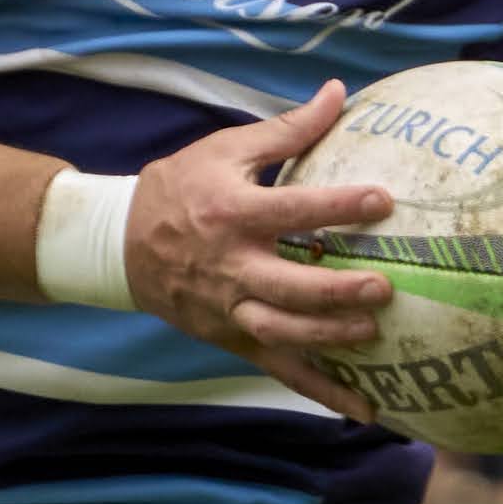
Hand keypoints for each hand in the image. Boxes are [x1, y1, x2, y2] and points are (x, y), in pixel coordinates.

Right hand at [130, 80, 395, 419]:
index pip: (294, 211)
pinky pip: (281, 369)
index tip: (383, 201)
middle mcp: (232, 267)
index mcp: (233, 214)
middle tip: (382, 286)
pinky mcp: (233, 338)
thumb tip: (340, 93)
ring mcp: (231, 309)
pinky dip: (323, 392)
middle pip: (289, 287)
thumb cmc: (179, 189)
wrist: (118, 246)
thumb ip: (287, 129)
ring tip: (372, 334)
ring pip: (283, 333)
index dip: (340, 207)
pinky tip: (366, 410)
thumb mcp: (225, 150)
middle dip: (336, 291)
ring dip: (329, 338)